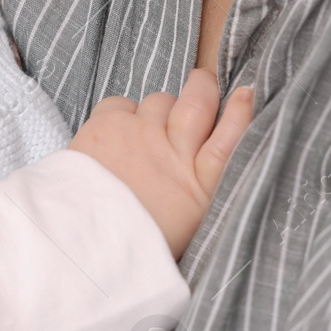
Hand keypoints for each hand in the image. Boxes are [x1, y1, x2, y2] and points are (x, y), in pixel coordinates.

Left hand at [68, 69, 252, 257]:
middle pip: (199, 102)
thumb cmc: (134, 245)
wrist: (86, 248)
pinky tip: (113, 136)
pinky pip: (121, 103)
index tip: (244, 94)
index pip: (233, 137)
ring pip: (160, 101)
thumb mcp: (182, 230)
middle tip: (201, 82)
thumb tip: (193, 174)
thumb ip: (194, 197)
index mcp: (201, 189)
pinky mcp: (109, 126)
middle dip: (203, 86)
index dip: (240, 111)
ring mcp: (143, 136)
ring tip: (142, 134)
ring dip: (156, 110)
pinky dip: (120, 114)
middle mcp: (176, 155)